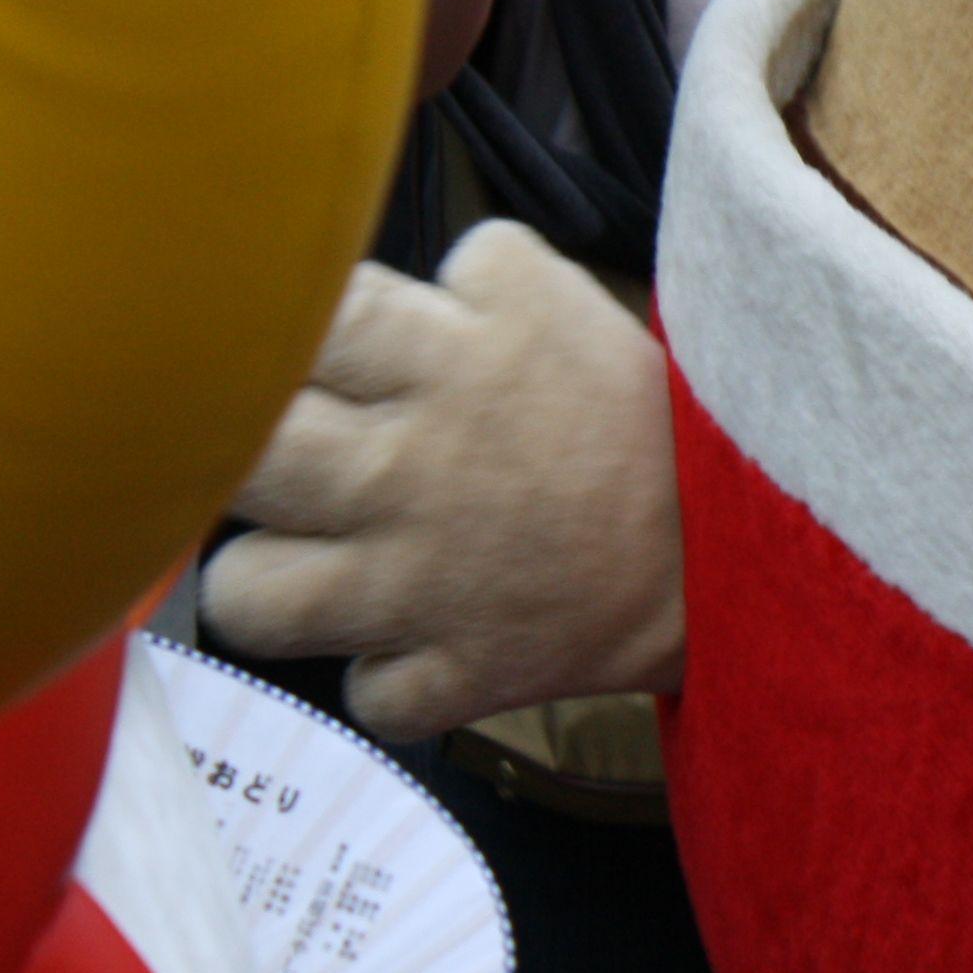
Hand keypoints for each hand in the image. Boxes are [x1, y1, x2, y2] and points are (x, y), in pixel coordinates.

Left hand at [204, 223, 686, 741]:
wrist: (736, 544)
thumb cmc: (631, 416)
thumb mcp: (557, 303)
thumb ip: (462, 276)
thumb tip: (375, 280)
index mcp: (440, 363)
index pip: (298, 316)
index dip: (280, 325)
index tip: (304, 345)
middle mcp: (408, 474)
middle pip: (237, 453)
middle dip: (237, 448)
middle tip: (289, 455)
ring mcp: (422, 588)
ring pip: (248, 596)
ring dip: (272, 581)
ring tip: (319, 559)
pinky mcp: (457, 677)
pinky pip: (362, 696)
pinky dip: (387, 677)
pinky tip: (414, 639)